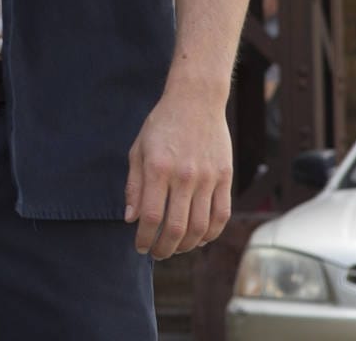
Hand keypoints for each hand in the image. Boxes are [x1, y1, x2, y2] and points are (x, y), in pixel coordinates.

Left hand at [125, 89, 233, 258]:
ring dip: (187, 246)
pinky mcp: (225, 177)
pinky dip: (211, 233)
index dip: (145, 238)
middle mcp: (184, 176)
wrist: (195, 101)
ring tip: (176, 248)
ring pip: (201, 227)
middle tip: (157, 254)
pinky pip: (221, 215)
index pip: (152, 216)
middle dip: (165, 248)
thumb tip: (131, 219)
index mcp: (158, 169)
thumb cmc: (161, 125)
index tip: (140, 247)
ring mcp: (208, 178)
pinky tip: (200, 238)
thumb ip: (134, 185)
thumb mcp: (138, 150)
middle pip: (177, 228)